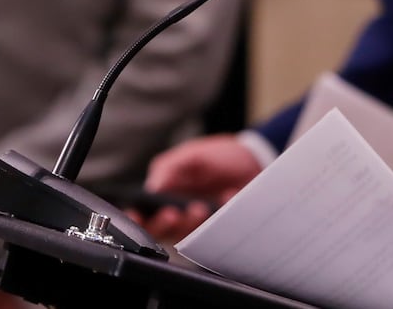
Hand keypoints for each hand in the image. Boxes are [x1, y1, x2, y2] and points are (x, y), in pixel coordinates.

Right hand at [138, 134, 262, 241]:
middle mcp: (178, 209)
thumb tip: (152, 186)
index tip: (137, 216)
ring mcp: (198, 221)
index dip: (137, 217)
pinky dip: (214, 222)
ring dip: (189, 224)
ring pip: (183, 235)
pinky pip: (211, 236)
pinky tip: (223, 201)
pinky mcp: (218, 228)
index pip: (143, 210)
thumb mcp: (192, 155)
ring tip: (199, 208)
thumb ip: (170, 167)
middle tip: (173, 213)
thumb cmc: (219, 155)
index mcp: (166, 190)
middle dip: (163, 224)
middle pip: (159, 229)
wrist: (255, 160)